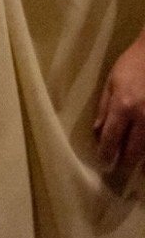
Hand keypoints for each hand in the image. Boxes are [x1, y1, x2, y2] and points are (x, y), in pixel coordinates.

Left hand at [96, 36, 144, 178]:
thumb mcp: (111, 82)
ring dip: (144, 163)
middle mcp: (143, 117)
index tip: (104, 163)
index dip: (107, 153)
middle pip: (134, 149)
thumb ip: (104, 108)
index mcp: (123, 106)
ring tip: (140, 173)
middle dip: (126, 163)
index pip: (112, 138)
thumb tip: (98, 132)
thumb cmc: (132, 64)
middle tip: (119, 173)